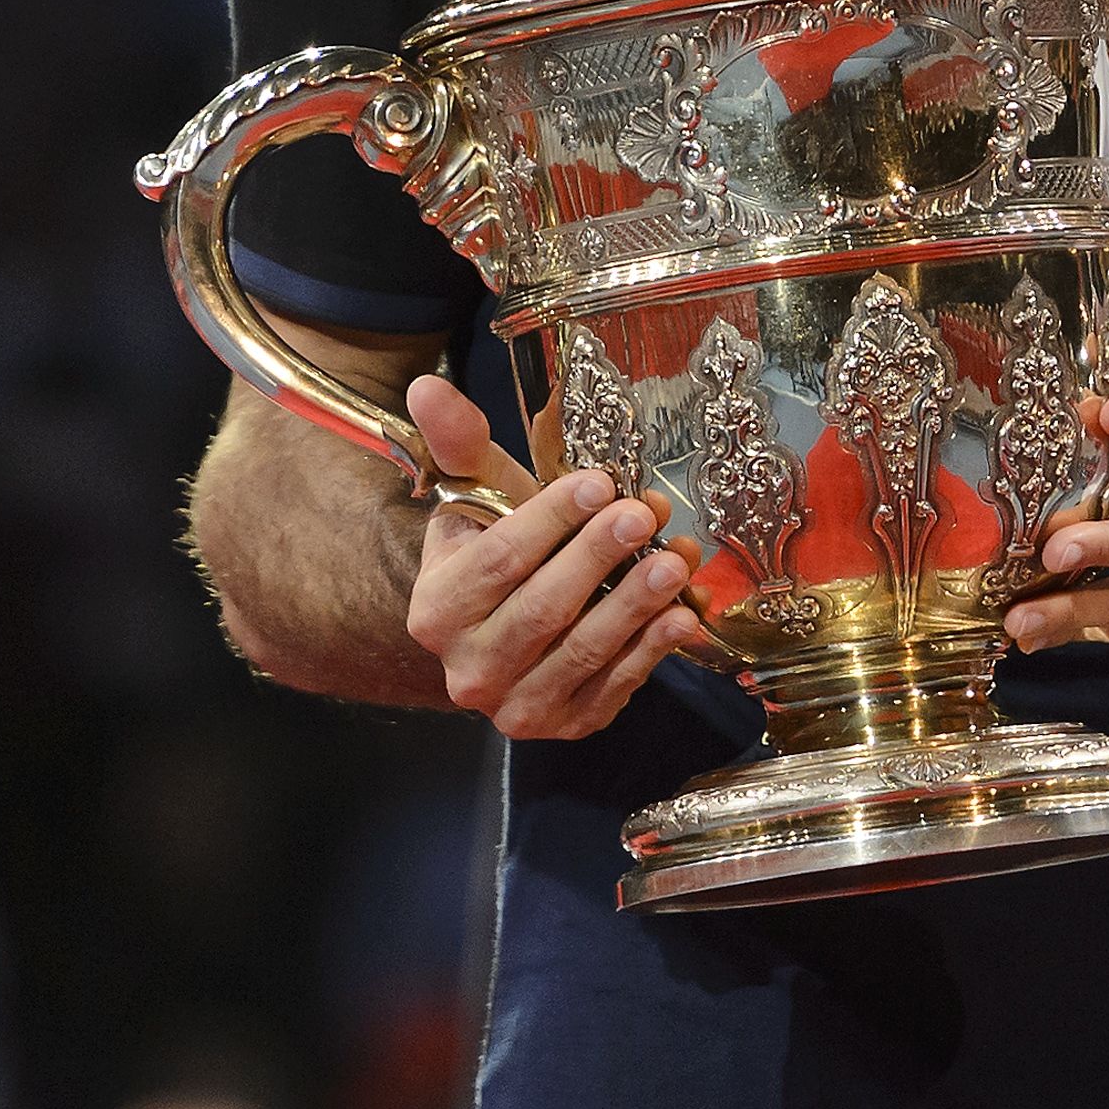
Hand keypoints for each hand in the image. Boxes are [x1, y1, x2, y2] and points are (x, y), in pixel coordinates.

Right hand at [402, 374, 707, 737]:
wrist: (512, 622)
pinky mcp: (564, 724)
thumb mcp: (482, 493)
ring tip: (677, 559)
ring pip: (579, 653)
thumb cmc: (503, 545)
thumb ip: (459, 442)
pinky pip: (611, 689)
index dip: (550, 522)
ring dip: (634, 605)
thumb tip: (425, 384)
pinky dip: (651, 652)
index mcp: (436, 609)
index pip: (497, 562)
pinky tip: (683, 614)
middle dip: (598, 558)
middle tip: (645, 512)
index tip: (599, 482)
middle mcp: (466, 667)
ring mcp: (514, 705)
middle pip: (541, 610)